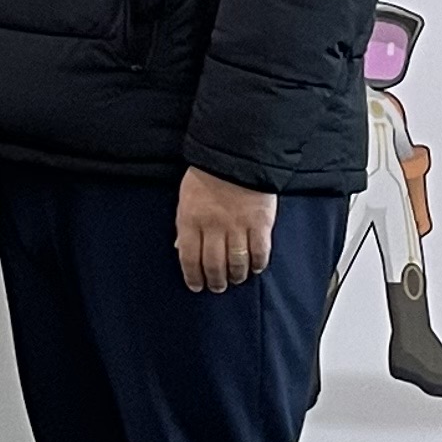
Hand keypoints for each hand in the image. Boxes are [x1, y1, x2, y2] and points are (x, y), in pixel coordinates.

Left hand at [175, 166, 277, 293]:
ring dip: (235, 276)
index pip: (189, 258)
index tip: (196, 286)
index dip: (193, 276)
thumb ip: (185, 224)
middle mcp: (213, 227)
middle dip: (215, 281)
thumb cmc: (207, 176)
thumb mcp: (186, 198)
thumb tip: (180, 248)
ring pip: (236, 263)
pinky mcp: (261, 224)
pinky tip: (254, 268)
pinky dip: (257, 264)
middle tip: (217, 287)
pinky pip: (260, 252)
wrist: (238, 155)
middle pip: (213, 265)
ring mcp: (238, 227)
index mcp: (190, 220)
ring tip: (235, 280)